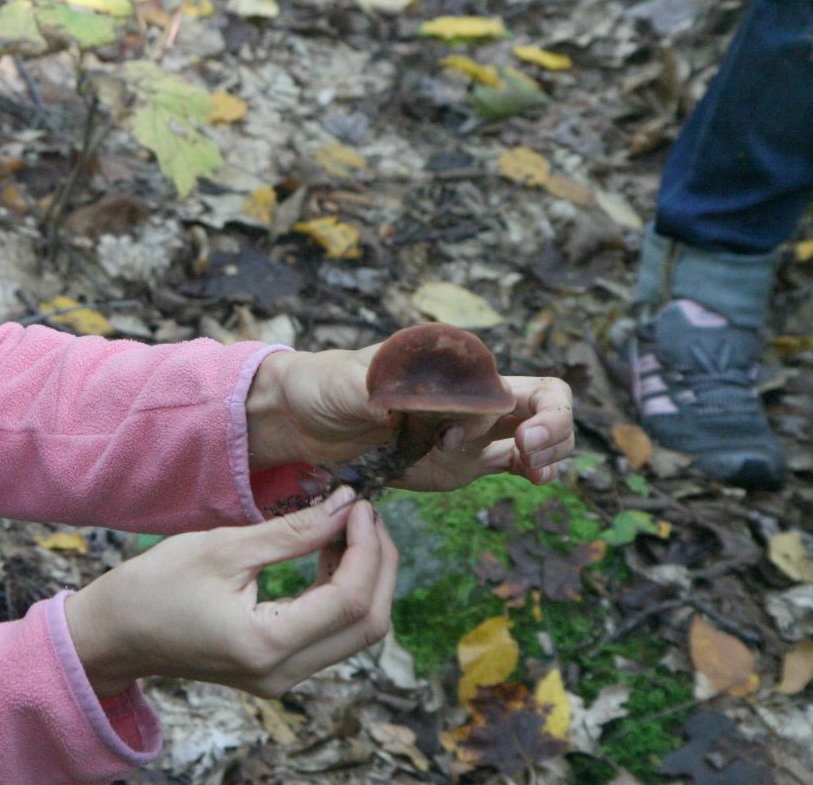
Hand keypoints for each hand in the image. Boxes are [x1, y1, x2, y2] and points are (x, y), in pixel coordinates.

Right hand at [63, 488, 395, 697]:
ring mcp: (283, 678)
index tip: (358, 506)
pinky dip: (342, 595)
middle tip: (364, 515)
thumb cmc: (156, 586)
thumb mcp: (223, 547)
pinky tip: (329, 556)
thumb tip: (344, 507)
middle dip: (379, 565)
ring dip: (365, 579)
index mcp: (266, 645)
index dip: (366, 549)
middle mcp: (283, 673)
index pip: (349, 601)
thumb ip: (292, 531)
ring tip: (348, 529)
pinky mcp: (278, 670)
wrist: (116, 633)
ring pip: (357, 633)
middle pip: (369, 625)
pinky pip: (333, 636)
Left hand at [248, 347, 577, 489]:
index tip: (492, 438)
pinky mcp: (458, 461)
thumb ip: (378, 388)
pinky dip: (533, 469)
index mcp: (452, 369)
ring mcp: (468, 431)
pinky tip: (537, 481)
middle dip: (552, 430)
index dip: (524, 412)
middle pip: (544, 405)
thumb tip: (406, 399)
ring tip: (534, 474)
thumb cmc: (321, 384)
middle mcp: (469, 397)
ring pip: (536, 435)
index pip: (517, 382)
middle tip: (528, 456)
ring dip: (548, 455)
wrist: (299, 419)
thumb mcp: (343, 383)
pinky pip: (510, 462)